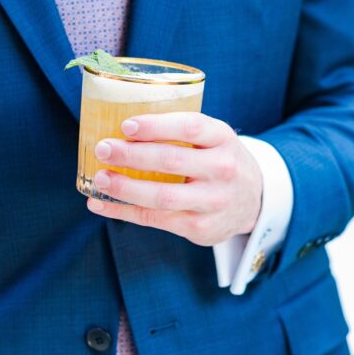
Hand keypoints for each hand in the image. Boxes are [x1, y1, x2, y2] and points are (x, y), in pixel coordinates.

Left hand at [86, 112, 262, 245]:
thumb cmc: (218, 161)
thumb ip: (180, 132)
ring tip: (100, 178)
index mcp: (223, 139)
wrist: (253, 201)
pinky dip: (123, 212)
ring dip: (125, 188)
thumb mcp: (214, 139)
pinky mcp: (200, 229)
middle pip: (172, 161)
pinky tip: (100, 203)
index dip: (156, 126)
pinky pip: (155, 220)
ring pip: (162, 196)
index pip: (191, 127)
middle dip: (132, 155)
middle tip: (102, 148)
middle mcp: (223, 170)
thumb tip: (120, 129)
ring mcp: (213, 202)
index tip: (126, 125)